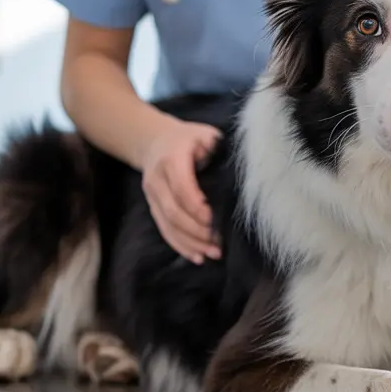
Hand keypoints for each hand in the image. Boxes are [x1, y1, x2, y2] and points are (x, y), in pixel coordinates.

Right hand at [141, 120, 222, 263]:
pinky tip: (197, 256)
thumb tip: (238, 179)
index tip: (217, 220)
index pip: (182, 189)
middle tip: (220, 244)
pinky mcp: (152, 206)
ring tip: (213, 253)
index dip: (199, 208)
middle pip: (174, 212)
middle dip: (197, 231)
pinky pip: (164, 230)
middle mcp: (156, 179)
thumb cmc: (189, 138)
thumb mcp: (205, 135)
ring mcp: (152, 195)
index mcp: (171, 159)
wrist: (155, 140)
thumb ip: (218, 153)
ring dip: (191, 242)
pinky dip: (180, 245)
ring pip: (167, 225)